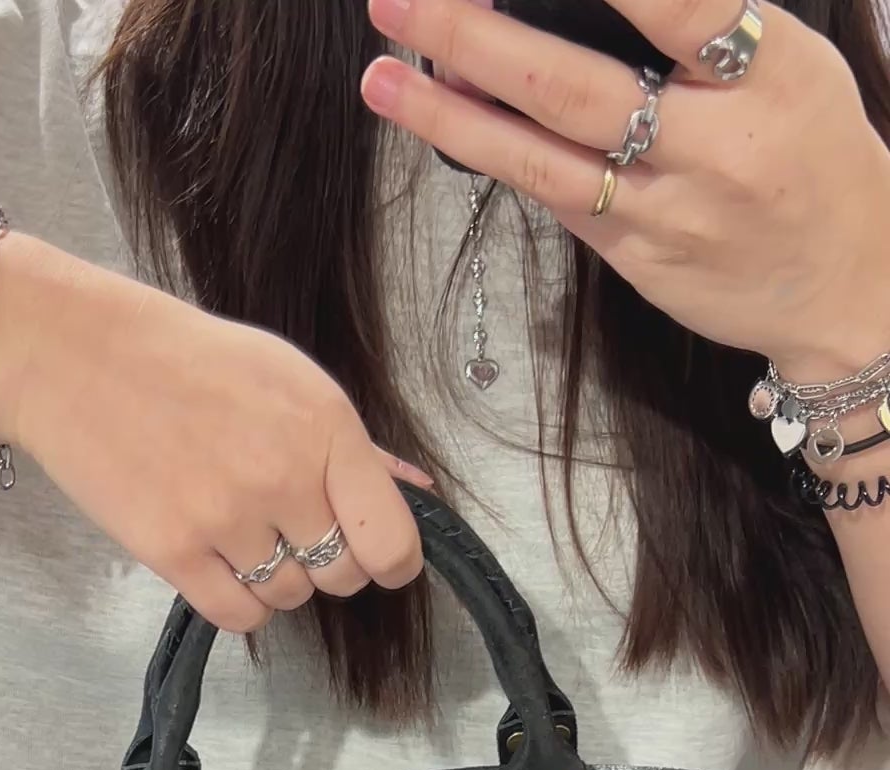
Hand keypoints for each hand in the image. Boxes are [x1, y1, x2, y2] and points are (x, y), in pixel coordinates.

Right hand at [0, 233, 430, 632]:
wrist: (74, 357)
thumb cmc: (185, 361)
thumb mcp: (286, 378)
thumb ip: (353, 447)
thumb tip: (415, 494)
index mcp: (323, 426)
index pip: (390, 538)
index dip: (392, 560)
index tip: (380, 559)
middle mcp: (283, 476)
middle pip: (341, 574)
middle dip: (326, 562)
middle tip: (290, 528)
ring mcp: (227, 519)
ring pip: (289, 597)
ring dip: (275, 577)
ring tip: (237, 526)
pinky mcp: (175, 553)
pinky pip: (239, 615)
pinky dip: (237, 600)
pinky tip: (217, 559)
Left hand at [362, 0, 889, 379]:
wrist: (846, 285)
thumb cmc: (813, 154)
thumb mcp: (791, 62)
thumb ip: (702, 22)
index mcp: (761, 78)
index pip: (677, 5)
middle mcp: (709, 148)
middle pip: (572, 85)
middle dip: (474, 36)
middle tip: (399, 0)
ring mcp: (665, 212)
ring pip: (541, 158)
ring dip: (450, 115)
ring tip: (382, 75)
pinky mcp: (635, 258)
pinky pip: (552, 197)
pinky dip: (494, 155)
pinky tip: (442, 122)